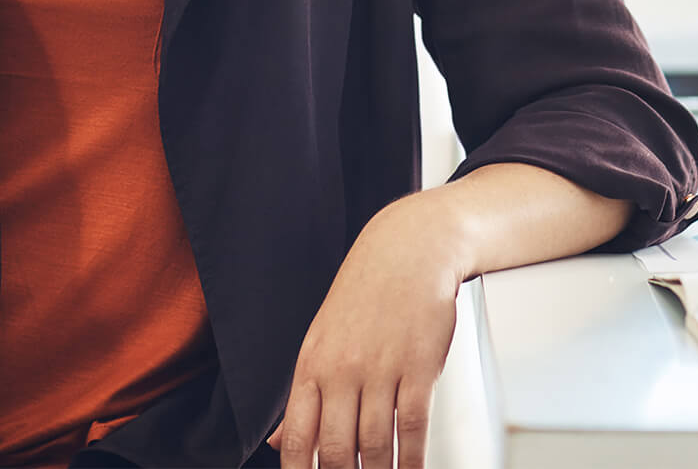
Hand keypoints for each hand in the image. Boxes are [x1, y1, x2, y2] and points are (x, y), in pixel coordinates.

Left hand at [267, 196, 463, 468]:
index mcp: (312, 364)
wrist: (409, 250)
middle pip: (336, 450)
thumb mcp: (321, 338)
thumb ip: (303, 394)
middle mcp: (343, 369)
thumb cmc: (365, 295)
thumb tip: (277, 443)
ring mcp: (382, 369)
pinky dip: (412, 459)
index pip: (296, 436)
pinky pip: (413, 427)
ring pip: (376, 445)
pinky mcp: (419, 367)